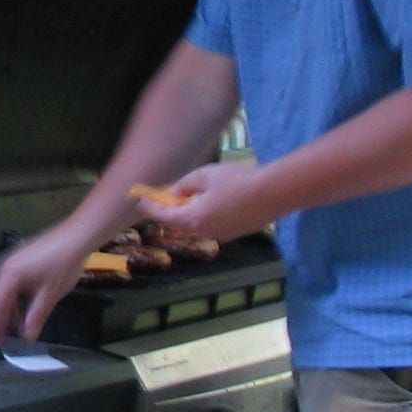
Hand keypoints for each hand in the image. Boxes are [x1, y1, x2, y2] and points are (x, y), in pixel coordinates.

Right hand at [0, 225, 93, 343]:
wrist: (77, 235)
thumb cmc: (64, 262)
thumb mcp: (51, 294)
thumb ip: (37, 315)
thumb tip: (28, 335)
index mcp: (11, 275)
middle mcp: (7, 265)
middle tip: (6, 326)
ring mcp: (14, 257)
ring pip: (0, 282)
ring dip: (5, 298)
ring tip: (15, 313)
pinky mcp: (23, 253)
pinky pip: (8, 274)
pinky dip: (11, 288)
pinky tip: (24, 295)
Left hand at [152, 160, 276, 244]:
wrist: (272, 194)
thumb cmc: (237, 181)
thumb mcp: (205, 176)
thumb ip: (185, 185)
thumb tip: (173, 193)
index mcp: (193, 218)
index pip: (163, 215)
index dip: (150, 207)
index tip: (139, 200)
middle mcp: (203, 232)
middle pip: (179, 222)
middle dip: (169, 210)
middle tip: (162, 196)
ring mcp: (220, 235)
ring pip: (196, 224)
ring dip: (188, 212)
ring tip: (187, 196)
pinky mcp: (233, 234)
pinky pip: (211, 225)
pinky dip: (204, 215)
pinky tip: (211, 202)